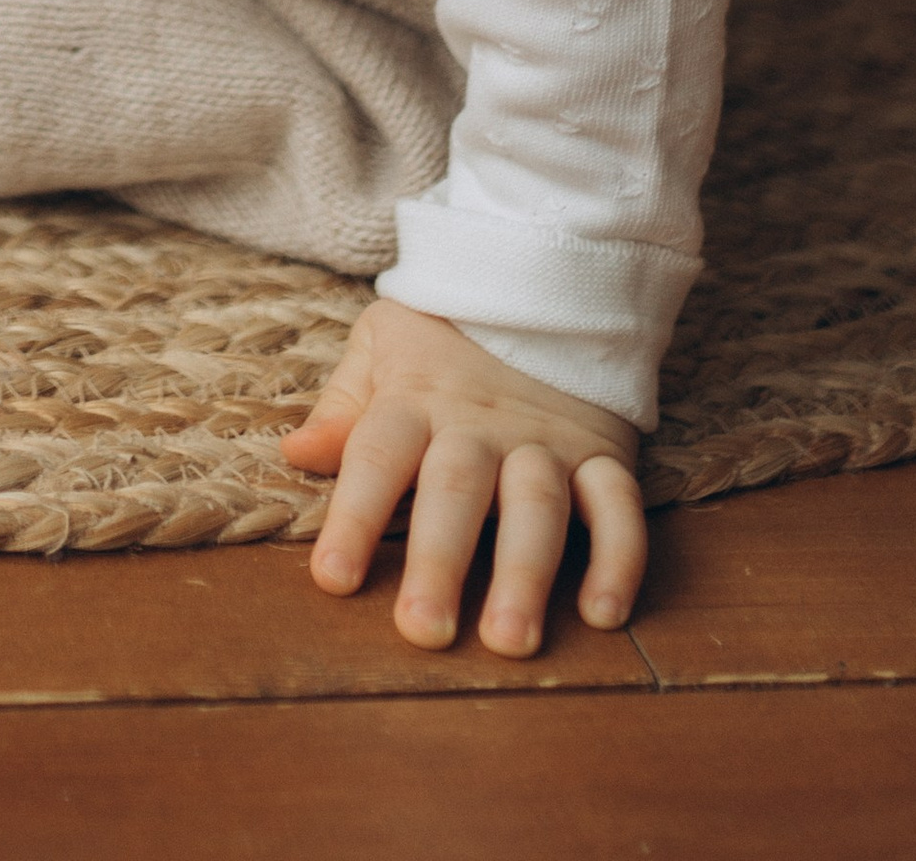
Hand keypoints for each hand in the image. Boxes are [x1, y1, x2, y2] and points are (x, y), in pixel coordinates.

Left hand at [284, 299, 643, 655]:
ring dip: (524, 573)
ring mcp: (546, 439)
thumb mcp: (381, 343)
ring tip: (510, 641)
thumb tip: (296, 453)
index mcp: (417, 398)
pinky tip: (604, 614)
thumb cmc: (445, 330)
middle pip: (457, 489)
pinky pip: (618, 505)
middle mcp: (480, 424)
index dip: (354, 516)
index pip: (377, 455)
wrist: (542, 274)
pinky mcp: (603, 452)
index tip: (333, 580)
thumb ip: (343, 404)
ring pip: (537, 504)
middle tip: (424, 631)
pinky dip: (619, 558)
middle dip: (440, 562)